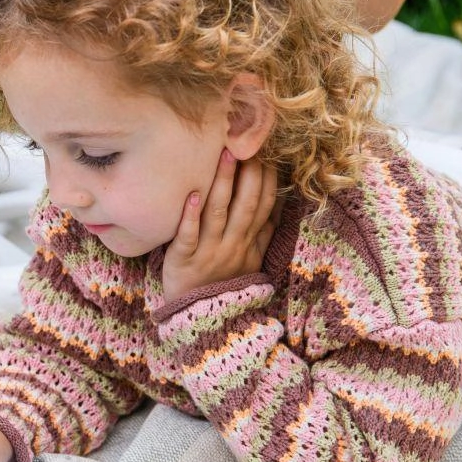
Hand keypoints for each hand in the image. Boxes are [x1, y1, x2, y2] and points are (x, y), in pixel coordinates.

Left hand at [162, 149, 278, 299]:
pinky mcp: (183, 259)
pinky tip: (191, 195)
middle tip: (247, 144)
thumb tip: (279, 208)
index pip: (264, 206)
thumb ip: (263, 234)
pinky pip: (188, 235)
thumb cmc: (222, 282)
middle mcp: (233, 245)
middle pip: (245, 205)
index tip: (267, 154)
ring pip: (218, 213)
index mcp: (249, 243)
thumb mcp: (250, 261)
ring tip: (224, 156)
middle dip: (249, 174)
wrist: (199, 318)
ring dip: (222, 183)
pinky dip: (190, 215)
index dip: (268, 180)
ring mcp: (209, 252)